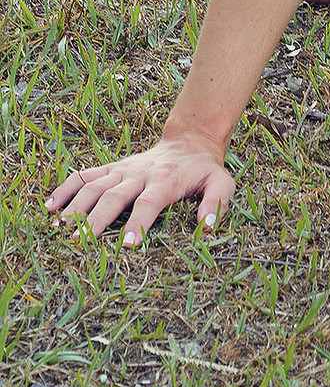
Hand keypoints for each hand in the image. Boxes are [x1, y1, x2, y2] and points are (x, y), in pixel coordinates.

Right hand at [46, 134, 232, 246]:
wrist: (189, 141)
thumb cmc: (204, 170)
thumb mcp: (221, 183)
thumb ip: (217, 202)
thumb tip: (207, 226)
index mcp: (165, 181)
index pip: (149, 202)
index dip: (139, 222)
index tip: (128, 245)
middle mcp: (139, 174)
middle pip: (114, 196)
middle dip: (96, 219)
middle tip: (79, 243)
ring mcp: (122, 170)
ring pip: (94, 185)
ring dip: (75, 206)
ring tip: (59, 229)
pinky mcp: (112, 168)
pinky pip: (85, 175)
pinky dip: (66, 188)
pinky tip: (50, 207)